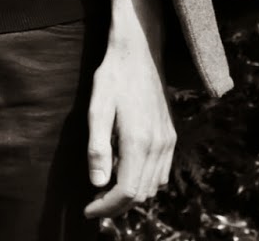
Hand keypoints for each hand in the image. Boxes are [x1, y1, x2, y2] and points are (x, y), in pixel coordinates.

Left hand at [83, 29, 176, 221]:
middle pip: (141, 194)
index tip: (88, 209)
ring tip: (107, 185)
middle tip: (94, 200)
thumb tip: (97, 184)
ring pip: (154, 187)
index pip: (126, 192)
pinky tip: (127, 167)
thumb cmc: (114, 75)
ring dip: (131, 193)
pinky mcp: (171, 134)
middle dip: (117, 204)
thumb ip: (98, 148)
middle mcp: (158, 145)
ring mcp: (168, 141)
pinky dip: (145, 180)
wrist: (140, 50)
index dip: (106, 208)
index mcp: (139, 141)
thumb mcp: (97, 107)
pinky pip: (162, 172)